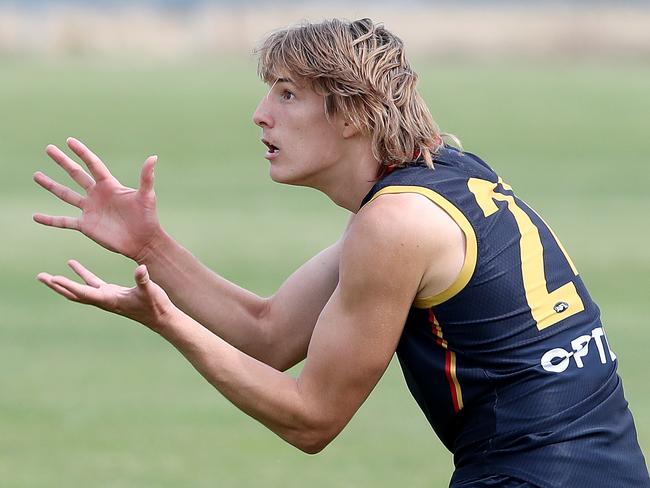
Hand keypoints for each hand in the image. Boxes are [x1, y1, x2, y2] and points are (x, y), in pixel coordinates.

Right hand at [33, 137, 162, 260]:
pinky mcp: (86, 226)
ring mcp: (90, 210)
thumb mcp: (147, 196)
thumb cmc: (147, 217)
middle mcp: (97, 195)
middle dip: (62, 161)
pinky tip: (35, 216)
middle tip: (49, 148)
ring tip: (36, 175)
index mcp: (109, 185)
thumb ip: (146, 177)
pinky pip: (64, 221)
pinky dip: (50, 220)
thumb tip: (153, 157)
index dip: (82, 152)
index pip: (93, 164)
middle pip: (76, 174)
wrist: (143, 241)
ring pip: (65, 195)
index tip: (69, 141)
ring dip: (51, 185)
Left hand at [37, 260, 176, 332]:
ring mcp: (106, 296)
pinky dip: (81, 274)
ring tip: (48, 276)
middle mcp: (103, 300)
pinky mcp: (111, 292)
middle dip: (57, 286)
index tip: (54, 279)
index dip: (69, 285)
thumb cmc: (155, 305)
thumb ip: (143, 280)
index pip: (84, 292)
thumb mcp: (150, 291)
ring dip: (63, 282)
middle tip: (40, 277)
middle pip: (74, 294)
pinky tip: (72, 264)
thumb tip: (140, 268)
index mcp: (109, 300)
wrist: (160, 317)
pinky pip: (91, 282)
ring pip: (79, 289)